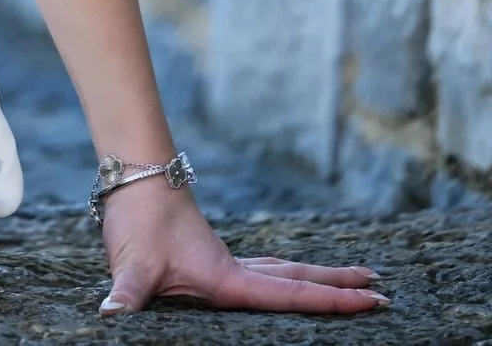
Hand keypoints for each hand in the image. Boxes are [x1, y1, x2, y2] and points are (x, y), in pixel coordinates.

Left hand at [100, 177, 387, 315]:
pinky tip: (290, 277)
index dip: (331, 301)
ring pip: (285, 272)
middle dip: (339, 286)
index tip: (372, 299)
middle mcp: (235, 271)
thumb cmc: (134, 220)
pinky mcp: (213, 257)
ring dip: (319, 277)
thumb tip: (109, 315)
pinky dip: (290, 276)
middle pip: (298, 280)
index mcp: (227, 280)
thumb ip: (126, 295)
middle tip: (382, 289)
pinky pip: (265, 271)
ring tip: (357, 277)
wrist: (132, 176)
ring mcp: (227, 262)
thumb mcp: (130, 264)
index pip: (289, 295)